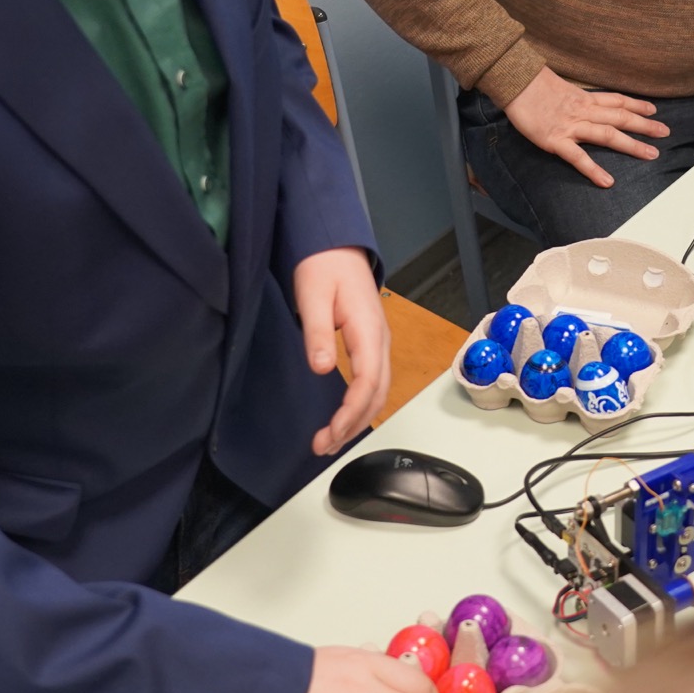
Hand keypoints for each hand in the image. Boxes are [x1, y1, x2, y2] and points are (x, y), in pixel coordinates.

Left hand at [294, 247, 388, 455]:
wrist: (336, 246)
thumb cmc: (324, 266)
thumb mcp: (313, 296)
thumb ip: (318, 333)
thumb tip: (322, 369)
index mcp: (368, 329)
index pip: (368, 381)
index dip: (350, 412)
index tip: (330, 433)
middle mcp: (380, 340)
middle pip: (377, 393)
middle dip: (353, 425)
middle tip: (324, 446)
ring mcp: (378, 343)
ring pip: (378, 391)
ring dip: (357, 419)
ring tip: (330, 440)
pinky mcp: (370, 344)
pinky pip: (372, 382)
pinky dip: (360, 406)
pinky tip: (343, 417)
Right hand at [502, 66, 667, 187]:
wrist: (513, 82)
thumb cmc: (532, 84)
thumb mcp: (559, 87)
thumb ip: (573, 97)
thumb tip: (581, 100)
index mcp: (584, 98)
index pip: (617, 101)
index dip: (637, 105)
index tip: (654, 110)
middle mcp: (583, 111)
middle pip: (620, 118)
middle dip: (645, 126)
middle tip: (665, 133)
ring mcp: (571, 126)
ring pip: (608, 135)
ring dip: (631, 145)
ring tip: (651, 154)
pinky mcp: (555, 140)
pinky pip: (578, 157)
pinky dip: (594, 170)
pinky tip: (607, 181)